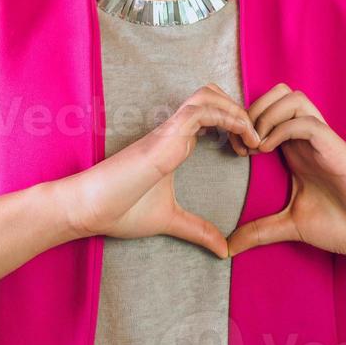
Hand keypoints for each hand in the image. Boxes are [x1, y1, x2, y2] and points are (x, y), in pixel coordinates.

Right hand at [62, 84, 261, 258]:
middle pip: (211, 94)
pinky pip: (200, 111)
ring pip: (208, 95)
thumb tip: (223, 250)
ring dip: (236, 110)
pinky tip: (243, 137)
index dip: (234, 123)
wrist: (91, 208)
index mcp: (175, 143)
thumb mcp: (170, 221)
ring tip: (253, 137)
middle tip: (255, 140)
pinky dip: (227, 117)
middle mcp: (174, 130)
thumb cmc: (121, 210)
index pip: (210, 114)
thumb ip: (197, 230)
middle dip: (239, 109)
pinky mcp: (165, 135)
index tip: (248, 149)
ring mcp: (169, 130)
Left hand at [227, 83, 345, 261]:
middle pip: (278, 93)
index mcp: (295, 149)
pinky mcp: (335, 147)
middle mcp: (307, 138)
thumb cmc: (342, 226)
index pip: (268, 109)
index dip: (244, 121)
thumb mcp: (290, 225)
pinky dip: (280, 128)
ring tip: (255, 146)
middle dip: (252, 110)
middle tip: (241, 143)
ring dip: (266, 115)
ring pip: (291, 98)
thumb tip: (229, 247)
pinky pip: (304, 121)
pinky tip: (268, 151)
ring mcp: (321, 139)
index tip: (232, 149)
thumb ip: (259, 230)